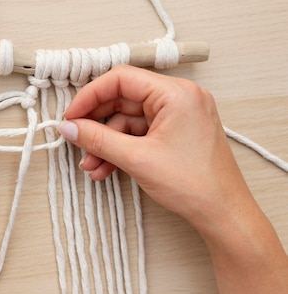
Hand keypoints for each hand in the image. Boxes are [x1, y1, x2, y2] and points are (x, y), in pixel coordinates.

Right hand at [59, 65, 287, 293]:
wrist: (223, 214)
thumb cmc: (195, 185)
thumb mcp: (137, 159)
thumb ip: (97, 139)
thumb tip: (69, 127)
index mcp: (176, 94)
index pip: (121, 79)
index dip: (90, 96)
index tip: (71, 116)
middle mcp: (179, 98)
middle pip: (122, 99)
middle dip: (96, 124)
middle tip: (75, 140)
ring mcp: (178, 116)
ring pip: (127, 120)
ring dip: (105, 142)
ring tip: (91, 165)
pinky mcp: (175, 133)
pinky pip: (138, 134)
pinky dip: (120, 149)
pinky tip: (104, 168)